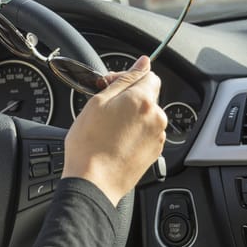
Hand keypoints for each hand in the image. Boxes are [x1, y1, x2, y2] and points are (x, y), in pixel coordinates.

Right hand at [62, 56, 166, 205]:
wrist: (93, 183)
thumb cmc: (89, 145)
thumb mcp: (98, 102)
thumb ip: (124, 79)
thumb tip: (143, 63)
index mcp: (143, 100)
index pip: (148, 75)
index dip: (129, 77)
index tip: (113, 84)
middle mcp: (156, 117)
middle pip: (148, 95)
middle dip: (128, 97)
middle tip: (104, 106)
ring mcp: (157, 136)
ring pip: (146, 115)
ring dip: (130, 115)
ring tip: (107, 128)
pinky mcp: (154, 152)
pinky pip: (146, 133)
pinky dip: (133, 132)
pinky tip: (115, 140)